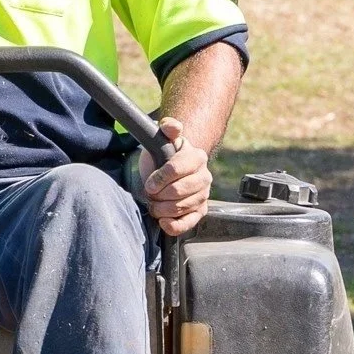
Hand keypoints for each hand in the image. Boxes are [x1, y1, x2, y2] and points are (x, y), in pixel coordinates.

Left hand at [143, 116, 212, 235]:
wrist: (166, 171)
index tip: (149, 183)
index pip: (176, 169)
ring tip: (153, 204)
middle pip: (179, 191)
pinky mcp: (200, 211)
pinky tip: (163, 221)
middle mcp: (204, 177)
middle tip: (149, 193)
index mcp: (197, 157)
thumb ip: (167, 128)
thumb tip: (172, 127)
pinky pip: (189, 223)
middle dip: (159, 195)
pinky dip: (174, 226)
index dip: (159, 177)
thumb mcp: (161, 138)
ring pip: (182, 207)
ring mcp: (203, 195)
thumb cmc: (162, 154)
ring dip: (162, 209)